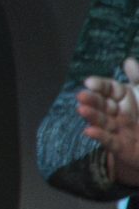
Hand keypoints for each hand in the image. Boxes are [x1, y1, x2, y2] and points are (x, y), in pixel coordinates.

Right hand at [75, 57, 138, 185]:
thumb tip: (127, 61)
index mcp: (125, 99)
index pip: (109, 89)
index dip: (100, 85)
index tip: (89, 82)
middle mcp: (118, 113)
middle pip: (102, 104)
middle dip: (92, 100)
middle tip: (80, 96)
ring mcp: (118, 131)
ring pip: (102, 121)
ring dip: (91, 116)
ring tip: (81, 110)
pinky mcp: (121, 148)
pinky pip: (109, 141)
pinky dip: (99, 136)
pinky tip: (89, 131)